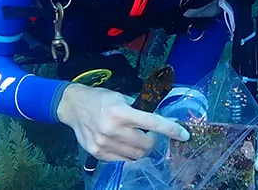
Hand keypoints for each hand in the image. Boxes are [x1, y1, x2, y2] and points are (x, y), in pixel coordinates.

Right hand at [56, 83, 190, 161]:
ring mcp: (104, 144)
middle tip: (151, 135)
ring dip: (142, 150)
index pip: (152, 123)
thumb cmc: (100, 99)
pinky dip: (129, 154)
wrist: (73, 106)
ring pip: (136, 156)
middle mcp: (112, 129)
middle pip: (146, 145)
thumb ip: (139, 108)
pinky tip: (125, 144)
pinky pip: (122, 160)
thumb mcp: (120, 97)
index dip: (171, 130)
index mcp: (121, 112)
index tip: (184, 134)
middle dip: (154, 141)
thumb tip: (159, 119)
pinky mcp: (98, 153)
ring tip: (137, 139)